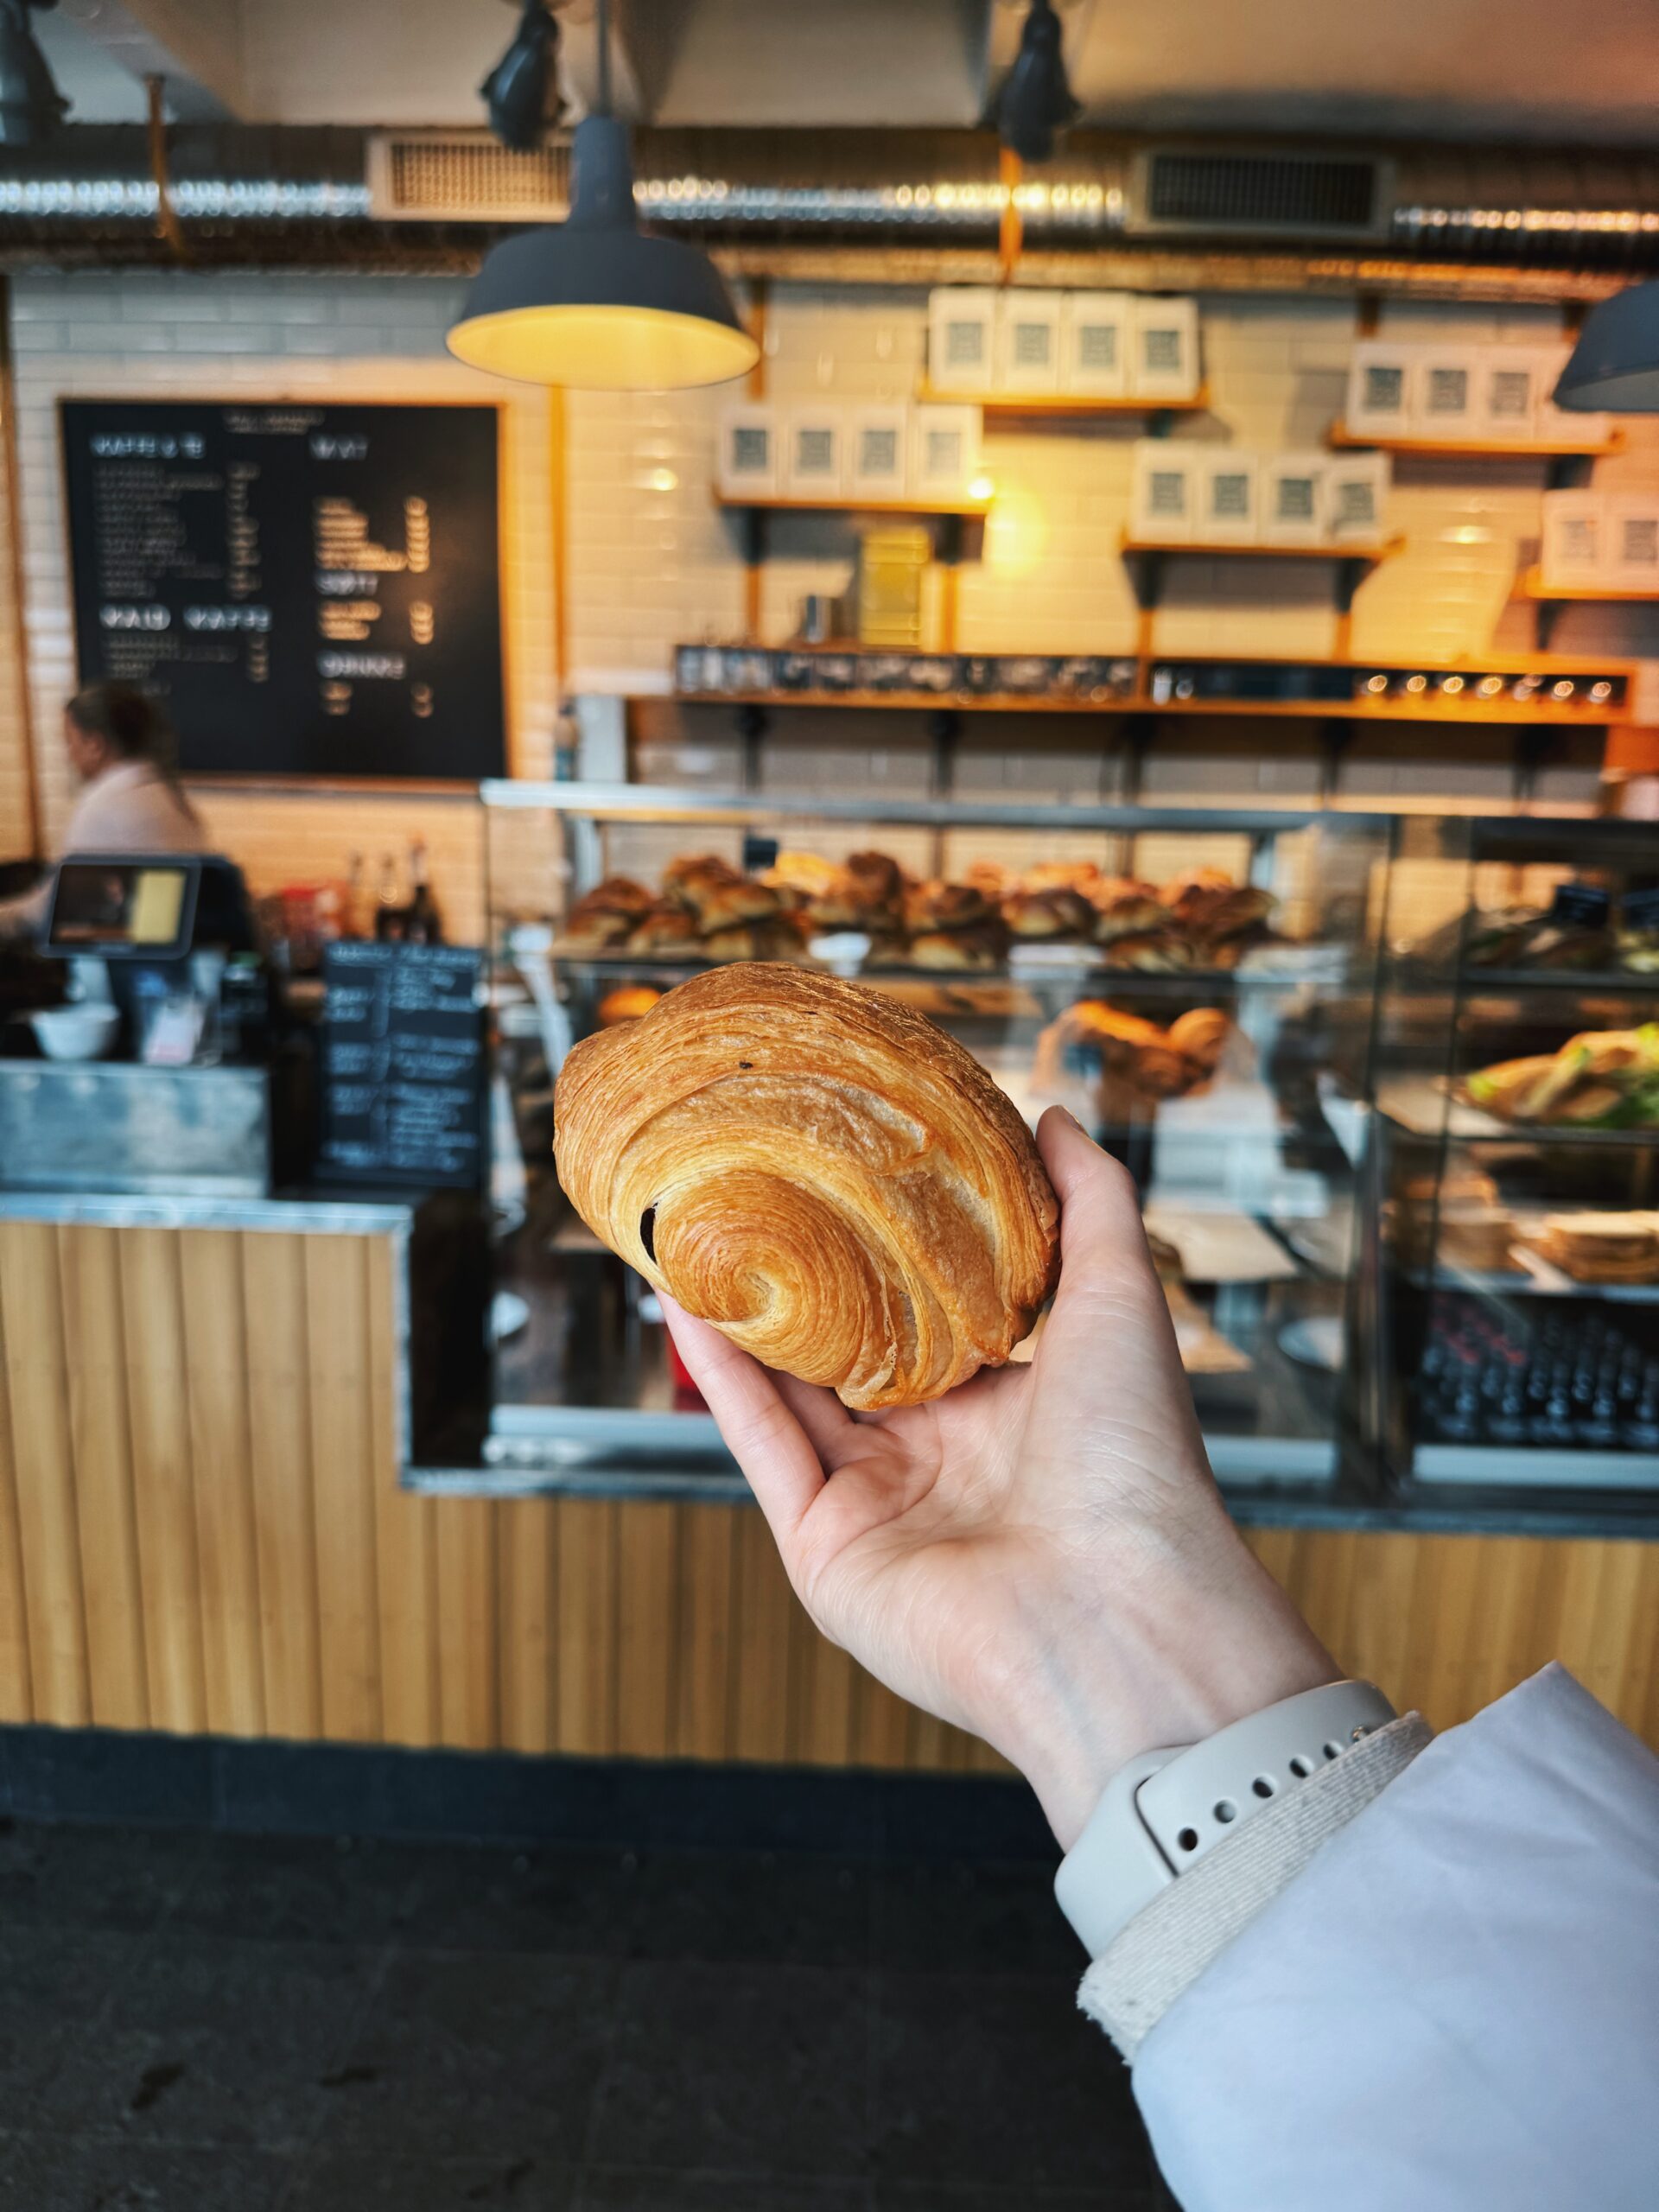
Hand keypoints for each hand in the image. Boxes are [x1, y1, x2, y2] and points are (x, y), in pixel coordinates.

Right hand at [664, 1106, 1334, 1847]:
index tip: (844, 1176)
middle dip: (796, 1286)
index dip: (883, 1253)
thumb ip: (1090, 1205)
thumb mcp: (1121, 1301)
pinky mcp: (825, 1551)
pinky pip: (762, 1448)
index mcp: (1012, 1412)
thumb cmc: (1135, 1462)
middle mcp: (941, 1462)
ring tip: (694, 1234)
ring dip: (739, 1322)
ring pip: (790, 1398)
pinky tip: (685, 1307)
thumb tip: (1052, 1116)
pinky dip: (720, 1380)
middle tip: (748, 1199)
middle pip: (846, 1359)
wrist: (1118, 1616)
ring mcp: (879, 1508)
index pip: (929, 1321)